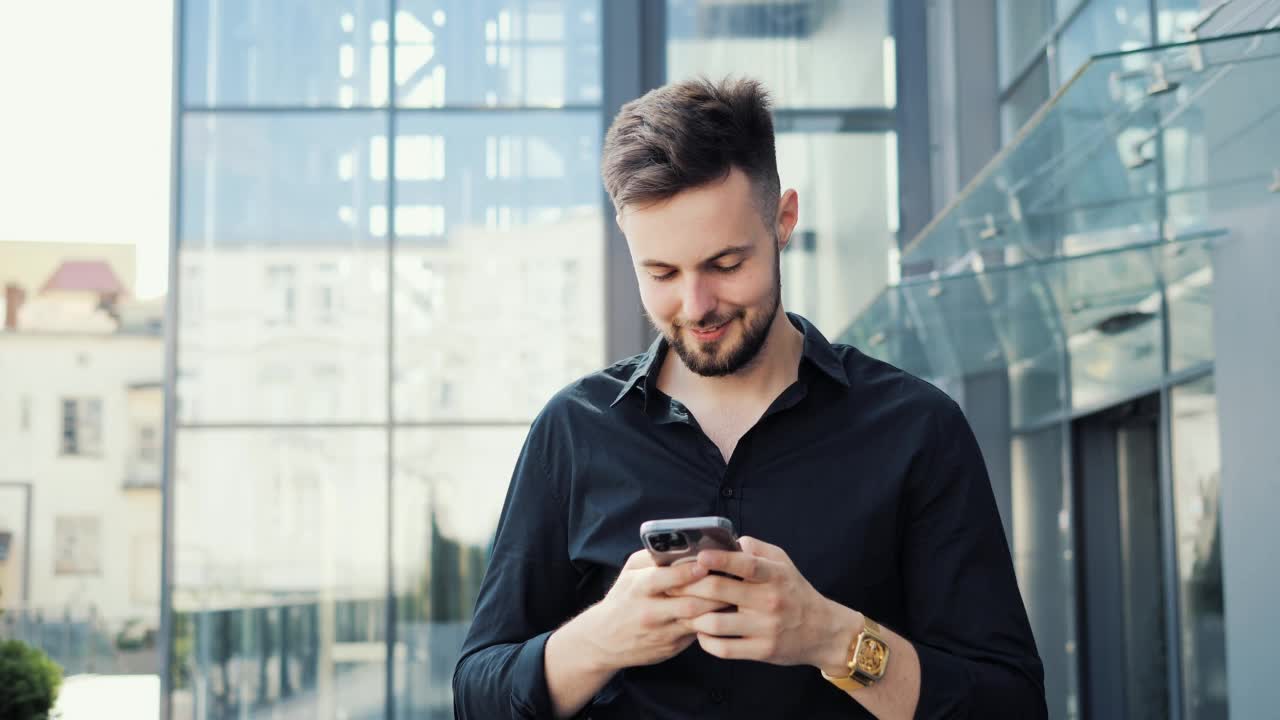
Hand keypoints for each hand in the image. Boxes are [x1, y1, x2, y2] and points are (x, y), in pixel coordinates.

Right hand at [578, 549, 734, 672]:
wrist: (604, 640)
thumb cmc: (622, 599)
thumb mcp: (629, 573)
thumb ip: (652, 558)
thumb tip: (680, 544)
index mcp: (638, 589)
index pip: (664, 580)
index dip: (687, 572)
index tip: (705, 564)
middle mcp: (650, 612)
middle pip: (688, 604)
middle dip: (713, 592)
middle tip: (732, 579)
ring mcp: (662, 632)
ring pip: (697, 621)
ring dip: (719, 608)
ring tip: (734, 594)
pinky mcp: (671, 647)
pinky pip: (697, 633)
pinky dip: (713, 622)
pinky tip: (725, 611)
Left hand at [670, 537, 859, 670]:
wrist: (824, 631)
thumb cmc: (796, 592)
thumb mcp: (784, 563)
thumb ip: (757, 549)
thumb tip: (730, 540)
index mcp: (775, 576)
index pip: (746, 564)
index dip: (720, 558)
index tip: (699, 556)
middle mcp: (770, 601)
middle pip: (720, 591)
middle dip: (690, 587)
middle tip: (672, 584)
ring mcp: (765, 628)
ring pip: (716, 622)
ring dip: (693, 616)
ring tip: (682, 609)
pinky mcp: (762, 651)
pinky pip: (723, 648)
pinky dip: (706, 641)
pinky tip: (702, 632)